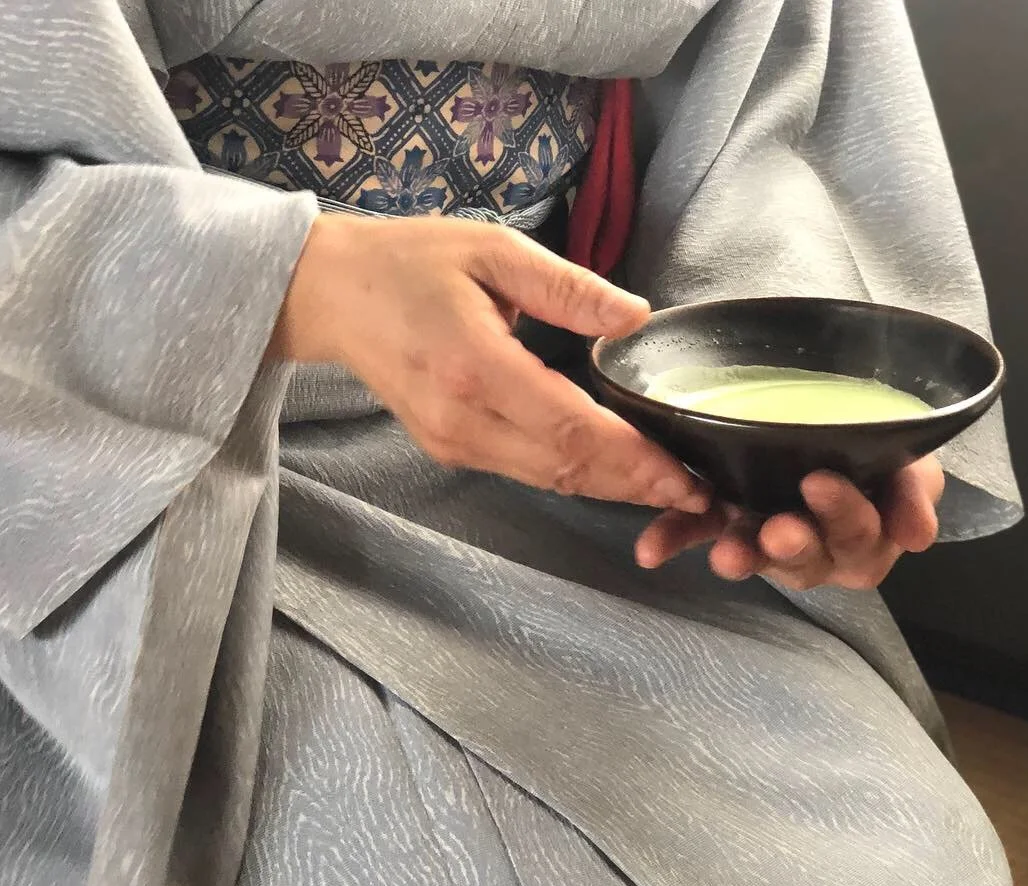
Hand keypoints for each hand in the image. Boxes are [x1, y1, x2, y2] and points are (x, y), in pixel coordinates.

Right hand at [268, 215, 709, 513]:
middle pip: (565, 469)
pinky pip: (524, 470)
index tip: (684, 472)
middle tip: (697, 491)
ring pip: (547, 479)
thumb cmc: (407, 262)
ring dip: (609, 487)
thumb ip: (568, 287)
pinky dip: (574, 475)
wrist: (330, 293)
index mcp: (475, 367)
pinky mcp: (447, 447)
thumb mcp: (492, 251)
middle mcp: (462, 419)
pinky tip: (612, 470)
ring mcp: (451, 441)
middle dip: (635, 485)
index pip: (570, 428)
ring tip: (667, 487)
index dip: (632, 457)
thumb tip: (637, 318)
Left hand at [634, 456, 945, 590]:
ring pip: (756, 553)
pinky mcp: (720, 520)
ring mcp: (765, 532)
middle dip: (795, 543)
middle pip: (810, 555)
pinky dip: (673, 539)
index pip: (863, 537)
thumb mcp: (906, 457)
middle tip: (779, 529)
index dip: (845, 517)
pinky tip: (651, 551)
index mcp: (864, 529)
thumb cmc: (871, 441)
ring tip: (728, 555)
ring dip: (743, 555)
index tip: (820, 484)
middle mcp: (815, 541)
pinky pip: (696, 533)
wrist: (824, 407)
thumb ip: (914, 490)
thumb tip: (918, 537)